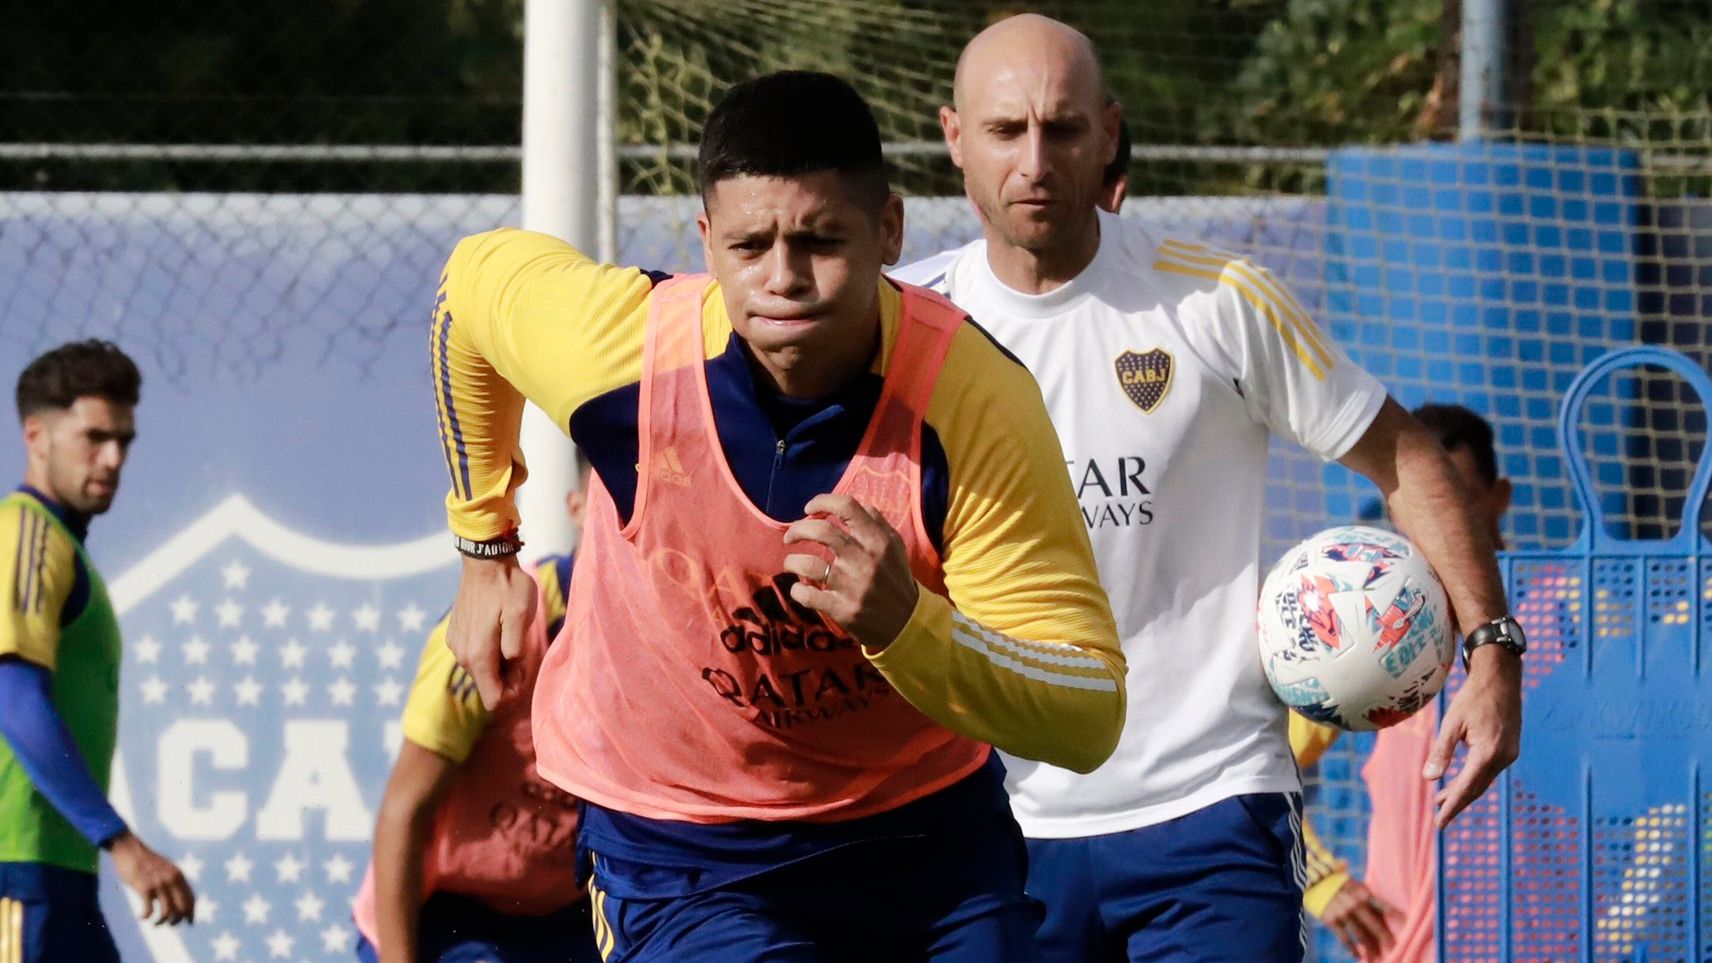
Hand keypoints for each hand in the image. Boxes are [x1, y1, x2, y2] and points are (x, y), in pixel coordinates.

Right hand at [108, 831, 195, 925]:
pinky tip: (142, 916)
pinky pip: (149, 910)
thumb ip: (171, 881)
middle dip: (177, 920)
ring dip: (161, 922)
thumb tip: (172, 899)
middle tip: (170, 925)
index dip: (191, 912)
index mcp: (178, 875)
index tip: (190, 922)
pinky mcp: (144, 888)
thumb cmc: (144, 860)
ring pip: (167, 912)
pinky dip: (146, 916)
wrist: (128, 848)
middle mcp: (171, 880)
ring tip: (155, 923)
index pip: (191, 898)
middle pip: (182, 908)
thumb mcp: (164, 868)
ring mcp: (158, 884)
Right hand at [445, 554, 537, 708]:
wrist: (485, 561)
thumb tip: (510, 669)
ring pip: (481, 671)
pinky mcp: (455, 635)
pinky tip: (498, 629)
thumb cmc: (508, 587)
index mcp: (478, 655)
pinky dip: (488, 651)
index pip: (494, 700)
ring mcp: (455, 645)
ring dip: (499, 662)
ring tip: (511, 635)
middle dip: (508, 676)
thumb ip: (515, 649)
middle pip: (488, 685)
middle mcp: (462, 655)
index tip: (523, 668)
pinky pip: (474, 656)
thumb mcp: (520, 615)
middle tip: (521, 648)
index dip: (513, 691)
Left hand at [782, 494, 919, 650]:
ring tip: (791, 563)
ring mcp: (852, 586)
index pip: (847, 507)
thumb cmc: (896, 581)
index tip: (809, 509)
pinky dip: (797, 591)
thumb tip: (859, 505)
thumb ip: (878, 524)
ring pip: (808, 564)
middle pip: (821, 531)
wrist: (907, 624)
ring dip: (792, 561)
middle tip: (790, 536)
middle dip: (798, 529)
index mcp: (878, 541)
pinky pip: (808, 596)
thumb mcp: (896, 547)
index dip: (822, 502)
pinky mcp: (842, 609)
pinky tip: (800, 590)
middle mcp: (864, 560)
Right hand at [1321, 878, 1395, 959]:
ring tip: (1377, 959)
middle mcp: (1355, 904)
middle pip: (1375, 926)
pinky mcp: (1331, 921)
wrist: (1314, 881)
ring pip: (1361, 936)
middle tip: (1396, 950)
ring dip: (1371, 950)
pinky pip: (1345, 939)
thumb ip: (1368, 898)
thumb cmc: (1339, 884)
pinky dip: (1352, 949)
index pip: (1385, 907)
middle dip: (1387, 940)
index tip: (1409, 926)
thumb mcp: (1355, 886)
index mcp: (1364, 894)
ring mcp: (1343, 913)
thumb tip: (1385, 916)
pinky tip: (1359, 956)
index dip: (1397, 917)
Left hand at [1424, 645, 1521, 825]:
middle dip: (1457, 803)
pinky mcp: (1510, 749)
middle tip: (1439, 818)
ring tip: (1442, 800)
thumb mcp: (1452, 723)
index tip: (1440, 823)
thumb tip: (1429, 779)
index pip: (1466, 788)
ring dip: (1465, 791)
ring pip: (1484, 780)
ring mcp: (1509, 754)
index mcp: (1487, 753)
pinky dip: (1474, 778)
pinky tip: (1461, 780)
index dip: (1452, 807)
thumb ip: (1441, 752)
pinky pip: (1490, 770)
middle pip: (1477, 788)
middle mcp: (1503, 757)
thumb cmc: (1473, 697)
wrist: (1501, 678)